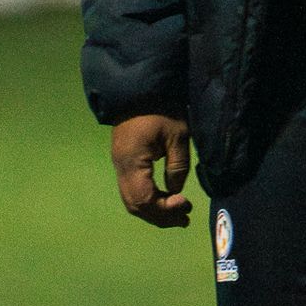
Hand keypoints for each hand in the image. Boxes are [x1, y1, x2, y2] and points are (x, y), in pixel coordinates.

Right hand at [110, 113, 192, 227]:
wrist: (139, 87)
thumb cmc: (162, 107)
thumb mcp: (178, 135)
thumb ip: (177, 166)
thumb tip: (175, 192)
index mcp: (133, 161)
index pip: (144, 199)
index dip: (165, 209)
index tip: (186, 204)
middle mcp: (121, 167)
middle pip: (135, 204)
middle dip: (160, 216)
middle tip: (184, 219)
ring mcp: (119, 164)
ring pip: (131, 199)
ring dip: (153, 210)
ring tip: (177, 214)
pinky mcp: (122, 160)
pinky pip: (131, 189)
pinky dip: (147, 199)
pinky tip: (164, 198)